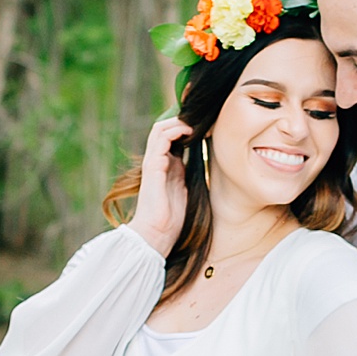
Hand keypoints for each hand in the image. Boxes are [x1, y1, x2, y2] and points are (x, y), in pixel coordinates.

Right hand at [133, 114, 193, 256]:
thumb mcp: (181, 188)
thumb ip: (182, 173)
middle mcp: (156, 161)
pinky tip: (188, 133)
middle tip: (200, 122)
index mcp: (163, 165)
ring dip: (178, 123)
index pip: (169, 136)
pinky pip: (160, 141)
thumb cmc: (170, 218)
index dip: (184, 128)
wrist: (157, 234)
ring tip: (195, 124)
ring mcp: (152, 163)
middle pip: (162, 128)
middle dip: (181, 121)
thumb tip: (192, 159)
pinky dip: (175, 132)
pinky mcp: (152, 167)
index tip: (204, 128)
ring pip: (159, 129)